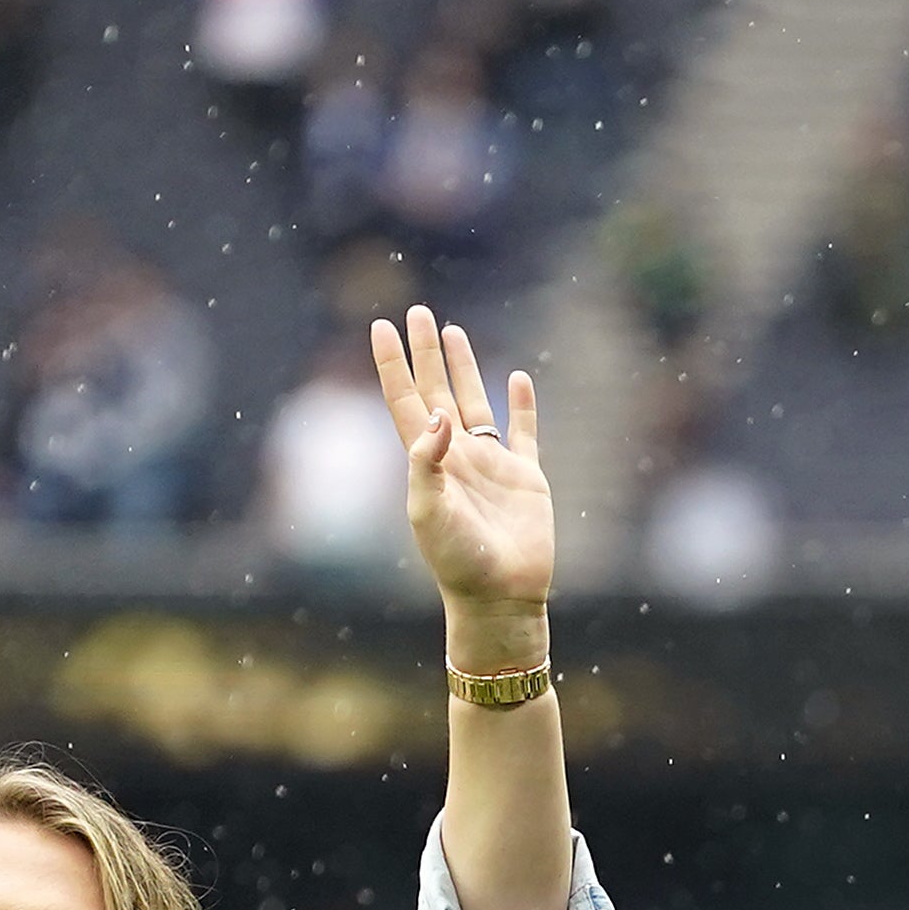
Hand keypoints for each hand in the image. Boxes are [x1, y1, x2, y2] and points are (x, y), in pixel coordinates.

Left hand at [379, 302, 550, 639]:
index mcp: (427, 461)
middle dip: (426, 353)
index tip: (382, 325)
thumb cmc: (457, 560)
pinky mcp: (526, 479)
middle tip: (418, 312)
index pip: (405, 400)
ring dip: (464, 368)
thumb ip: (426, 459)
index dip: (393, 363)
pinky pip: (523, 433)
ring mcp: (491, 465)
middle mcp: (456, 456)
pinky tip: (517, 380)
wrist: (501, 597)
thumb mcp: (427, 509)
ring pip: (474, 403)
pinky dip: (521, 406)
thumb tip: (439, 413)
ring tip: (453, 332)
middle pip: (436, 391)